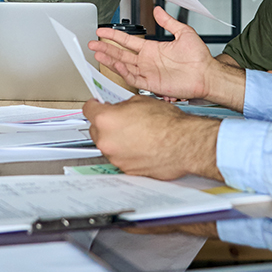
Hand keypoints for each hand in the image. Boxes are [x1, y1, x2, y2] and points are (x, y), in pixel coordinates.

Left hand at [83, 96, 222, 180]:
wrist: (183, 144)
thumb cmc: (166, 123)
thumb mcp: (140, 101)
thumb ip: (122, 106)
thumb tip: (118, 109)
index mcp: (106, 119)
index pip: (88, 110)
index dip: (94, 105)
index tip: (97, 105)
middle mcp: (106, 140)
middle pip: (95, 129)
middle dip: (105, 123)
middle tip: (119, 119)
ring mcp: (115, 157)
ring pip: (107, 145)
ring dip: (115, 139)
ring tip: (134, 134)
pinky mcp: (126, 170)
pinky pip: (120, 158)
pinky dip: (126, 152)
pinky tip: (140, 146)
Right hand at [88, 6, 245, 110]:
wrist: (207, 75)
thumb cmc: (199, 57)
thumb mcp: (183, 33)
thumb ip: (168, 22)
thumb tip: (158, 10)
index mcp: (152, 49)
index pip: (128, 41)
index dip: (114, 36)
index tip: (102, 31)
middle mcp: (147, 61)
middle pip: (121, 53)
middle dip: (106, 48)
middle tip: (92, 44)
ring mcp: (148, 72)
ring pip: (123, 65)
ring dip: (109, 59)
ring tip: (96, 54)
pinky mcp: (152, 84)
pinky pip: (133, 78)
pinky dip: (122, 72)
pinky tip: (114, 65)